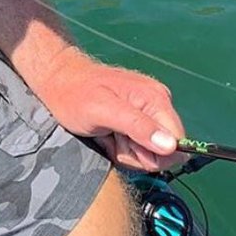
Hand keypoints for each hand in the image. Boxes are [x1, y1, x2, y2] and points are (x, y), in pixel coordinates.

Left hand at [35, 47, 184, 170]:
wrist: (56, 80)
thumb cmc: (73, 93)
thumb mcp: (102, 110)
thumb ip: (137, 126)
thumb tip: (170, 145)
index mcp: (156, 98)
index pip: (179, 143)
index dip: (154, 153)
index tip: (127, 143)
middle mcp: (157, 105)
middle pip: (165, 153)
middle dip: (137, 154)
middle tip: (112, 136)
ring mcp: (147, 114)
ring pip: (150, 155)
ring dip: (126, 152)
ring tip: (106, 133)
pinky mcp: (136, 124)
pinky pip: (138, 150)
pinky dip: (121, 148)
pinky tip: (107, 134)